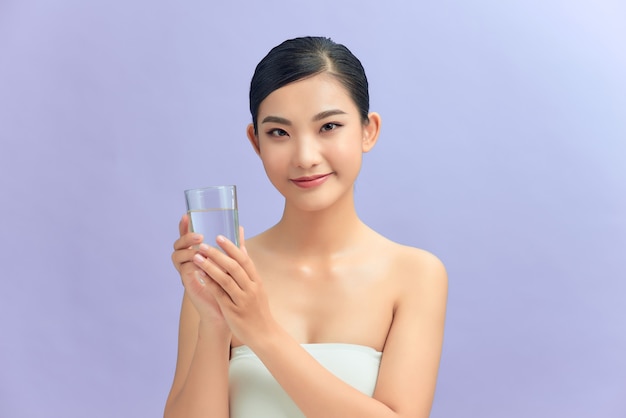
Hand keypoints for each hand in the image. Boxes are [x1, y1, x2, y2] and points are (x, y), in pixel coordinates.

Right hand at [171, 214, 225, 324]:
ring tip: (200, 246)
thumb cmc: (227, 286)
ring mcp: (186, 272)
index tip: (187, 215)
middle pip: (178, 244)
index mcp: (196, 254)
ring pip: (176, 255)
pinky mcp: (188, 283)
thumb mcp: (230, 262)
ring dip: (187, 249)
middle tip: (200, 236)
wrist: (225, 311)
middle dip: (186, 237)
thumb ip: (234, 246)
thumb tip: (239, 228)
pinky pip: (184, 270)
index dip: (184, 226)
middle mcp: (188, 262)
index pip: (186, 237)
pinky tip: (200, 260)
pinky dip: (191, 263)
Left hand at [192, 226, 274, 345]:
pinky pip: (219, 294)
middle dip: (218, 254)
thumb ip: (248, 269)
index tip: (219, 237)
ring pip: (225, 279)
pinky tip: (200, 275)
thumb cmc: (258, 310)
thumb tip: (242, 248)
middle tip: (204, 245)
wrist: (264, 335)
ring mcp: (242, 300)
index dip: (231, 247)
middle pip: (234, 267)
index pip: (244, 260)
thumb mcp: (258, 288)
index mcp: (257, 281)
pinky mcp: (233, 311)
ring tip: (197, 257)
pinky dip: (210, 283)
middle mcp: (251, 289)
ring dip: (210, 266)